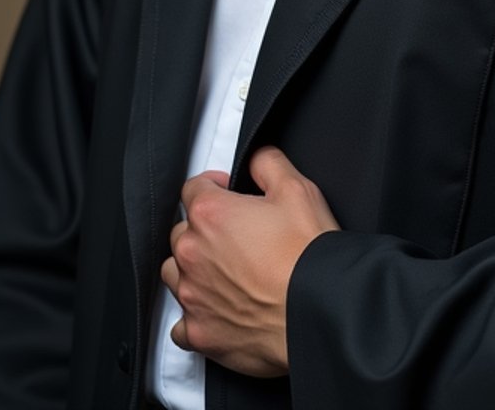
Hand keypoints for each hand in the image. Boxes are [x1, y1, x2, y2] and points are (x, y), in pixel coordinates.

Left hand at [160, 146, 339, 375]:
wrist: (319, 312)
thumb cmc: (308, 257)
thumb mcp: (297, 189)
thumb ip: (268, 164)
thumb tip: (257, 159)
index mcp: (211, 215)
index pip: (193, 188)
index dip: (213, 186)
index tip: (228, 193)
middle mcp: (193, 255)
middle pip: (182, 232)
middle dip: (205, 229)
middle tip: (236, 235)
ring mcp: (193, 297)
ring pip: (175, 274)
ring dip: (193, 269)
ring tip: (224, 272)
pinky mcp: (200, 333)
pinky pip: (181, 323)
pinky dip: (195, 315)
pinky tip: (217, 309)